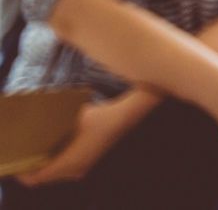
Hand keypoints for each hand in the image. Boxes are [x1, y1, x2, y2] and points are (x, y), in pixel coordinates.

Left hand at [17, 98, 139, 185]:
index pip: (38, 178)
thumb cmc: (98, 117)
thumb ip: (51, 127)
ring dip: (43, 165)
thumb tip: (33, 127)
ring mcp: (82, 168)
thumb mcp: (70, 119)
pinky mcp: (87, 162)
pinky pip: (63, 170)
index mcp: (69, 163)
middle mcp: (74, 170)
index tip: (16, 160)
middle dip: (32, 168)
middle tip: (23, 152)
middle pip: (44, 178)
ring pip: (54, 174)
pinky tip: (51, 147)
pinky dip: (54, 162)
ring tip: (35, 149)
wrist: (123, 117)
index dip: (23, 172)